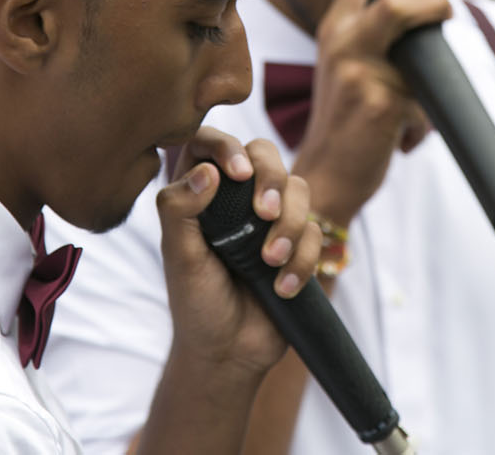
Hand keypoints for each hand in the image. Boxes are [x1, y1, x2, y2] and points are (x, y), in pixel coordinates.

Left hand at [156, 129, 320, 381]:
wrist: (229, 352)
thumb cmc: (196, 302)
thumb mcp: (179, 258)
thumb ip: (179, 210)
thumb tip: (206, 171)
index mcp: (198, 192)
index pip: (207, 142)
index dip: (225, 145)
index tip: (237, 173)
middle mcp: (235, 196)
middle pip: (264, 152)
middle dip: (272, 178)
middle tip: (265, 212)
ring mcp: (270, 217)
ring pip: (298, 187)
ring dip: (290, 224)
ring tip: (270, 261)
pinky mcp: (298, 240)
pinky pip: (316, 230)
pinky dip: (302, 259)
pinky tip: (282, 288)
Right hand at [292, 0, 450, 226]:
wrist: (324, 175)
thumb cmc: (347, 119)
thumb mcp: (348, 63)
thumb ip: (378, 30)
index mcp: (334, 27)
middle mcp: (342, 43)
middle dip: (434, 0)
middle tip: (446, 15)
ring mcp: (359, 72)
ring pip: (415, 41)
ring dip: (436, 58)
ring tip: (428, 88)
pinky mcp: (381, 105)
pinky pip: (424, 100)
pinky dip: (425, 121)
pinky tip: (408, 138)